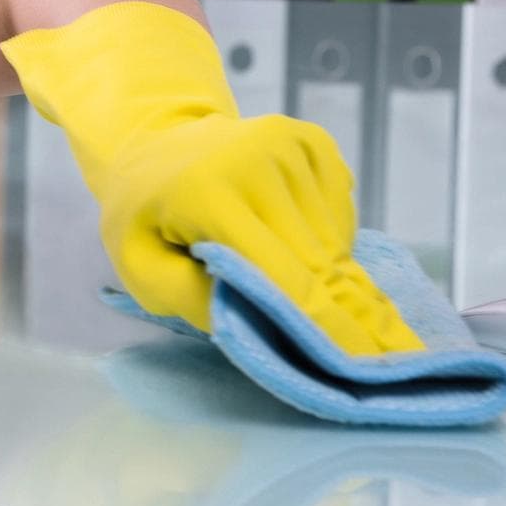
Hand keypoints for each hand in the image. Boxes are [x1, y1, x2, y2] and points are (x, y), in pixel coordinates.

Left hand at [2, 1, 422, 356]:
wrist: (152, 143)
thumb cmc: (143, 217)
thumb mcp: (139, 266)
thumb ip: (189, 297)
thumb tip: (253, 319)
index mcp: (207, 192)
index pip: (280, 272)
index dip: (319, 323)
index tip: (357, 365)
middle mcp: (256, 158)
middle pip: (317, 259)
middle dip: (340, 311)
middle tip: (365, 356)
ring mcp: (288, 143)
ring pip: (333, 237)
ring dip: (327, 274)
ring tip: (298, 291)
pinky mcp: (310, 140)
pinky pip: (340, 210)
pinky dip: (327, 237)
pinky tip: (290, 238)